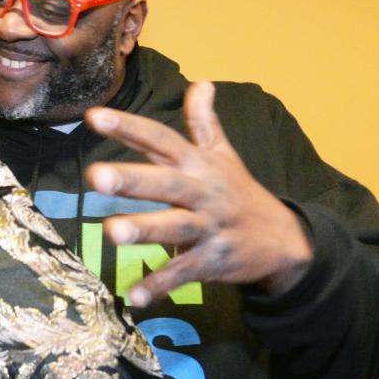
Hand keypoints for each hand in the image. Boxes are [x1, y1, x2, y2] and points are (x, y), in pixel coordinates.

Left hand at [84, 81, 311, 306]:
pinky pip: (183, 274)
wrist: (285, 242)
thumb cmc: (240, 194)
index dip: (129, 127)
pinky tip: (134, 296)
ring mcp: (209, 228)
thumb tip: (202, 83)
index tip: (94, 116)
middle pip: (165, 183)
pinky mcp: (213, 262)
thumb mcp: (225, 157)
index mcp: (198, 165)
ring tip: (112, 233)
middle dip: (132, 179)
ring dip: (144, 230)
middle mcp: (202, 193)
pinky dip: (159, 286)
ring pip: (174, 227)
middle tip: (97, 176)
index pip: (160, 140)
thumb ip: (205, 123)